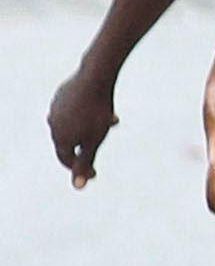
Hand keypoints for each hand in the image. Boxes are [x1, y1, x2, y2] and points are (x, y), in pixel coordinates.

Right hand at [47, 65, 115, 185]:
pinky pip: (76, 108)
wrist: (94, 79)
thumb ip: (85, 162)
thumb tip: (78, 186)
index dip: (81, 167)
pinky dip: (88, 113)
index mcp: (59, 137)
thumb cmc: (96, 113)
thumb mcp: (94, 141)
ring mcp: (56, 108)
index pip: (67, 159)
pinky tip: (104, 108)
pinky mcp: (63, 94)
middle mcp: (53, 123)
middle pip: (71, 141)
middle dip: (88, 145)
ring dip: (91, 127)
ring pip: (74, 123)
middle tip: (101, 146)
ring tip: (110, 122)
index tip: (95, 172)